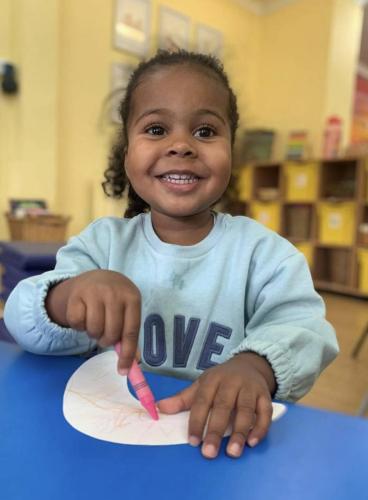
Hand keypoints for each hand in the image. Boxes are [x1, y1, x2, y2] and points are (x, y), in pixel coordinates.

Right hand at [45, 270, 140, 373]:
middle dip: (107, 341)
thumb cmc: (115, 300)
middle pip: (111, 332)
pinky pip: (77, 323)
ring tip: (96, 323)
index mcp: (132, 297)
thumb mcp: (128, 311)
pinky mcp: (76, 294)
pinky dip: (79, 326)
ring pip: (93, 329)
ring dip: (93, 333)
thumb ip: (130, 334)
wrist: (96, 278)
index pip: (131, 330)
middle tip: (105, 336)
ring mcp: (94, 291)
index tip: (123, 370)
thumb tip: (134, 362)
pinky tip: (84, 315)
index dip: (128, 353)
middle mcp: (114, 292)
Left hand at [157, 352, 275, 458]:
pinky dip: (260, 427)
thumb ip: (183, 399)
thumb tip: (158, 408)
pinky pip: (265, 412)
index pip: (202, 401)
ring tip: (233, 452)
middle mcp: (231, 382)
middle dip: (216, 430)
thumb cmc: (221, 379)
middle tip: (209, 452)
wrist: (249, 365)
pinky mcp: (265, 395)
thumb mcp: (201, 384)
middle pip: (223, 406)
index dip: (197, 421)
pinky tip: (252, 443)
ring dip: (240, 432)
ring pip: (246, 410)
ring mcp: (250, 388)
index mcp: (212, 380)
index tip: (193, 441)